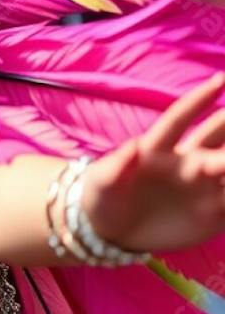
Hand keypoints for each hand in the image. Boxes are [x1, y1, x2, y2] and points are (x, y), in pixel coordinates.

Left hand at [81, 71, 224, 254]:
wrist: (110, 233)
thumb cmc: (102, 199)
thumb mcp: (101, 186)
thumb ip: (115, 168)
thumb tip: (131, 148)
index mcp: (159, 150)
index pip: (181, 119)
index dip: (199, 100)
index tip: (220, 80)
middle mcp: (186, 163)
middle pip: (216, 138)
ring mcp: (200, 187)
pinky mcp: (210, 214)